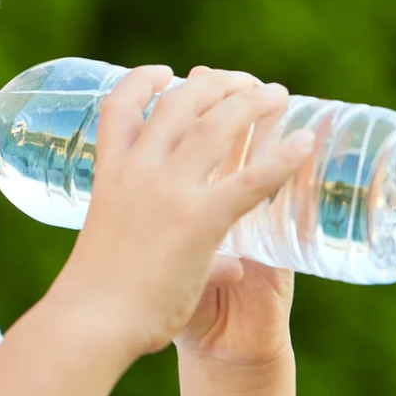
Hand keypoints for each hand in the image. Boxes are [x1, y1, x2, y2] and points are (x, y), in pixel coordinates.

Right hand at [44, 65, 315, 369]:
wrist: (90, 322)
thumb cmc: (96, 295)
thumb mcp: (119, 248)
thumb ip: (177, 251)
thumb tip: (231, 267)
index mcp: (109, 173)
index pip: (119, 106)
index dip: (142, 80)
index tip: (165, 73)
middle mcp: (137, 171)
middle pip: (179, 103)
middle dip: (215, 83)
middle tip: (242, 82)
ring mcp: (168, 192)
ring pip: (217, 126)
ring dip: (251, 102)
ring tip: (276, 93)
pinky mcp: (199, 221)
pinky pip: (251, 179)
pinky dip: (282, 157)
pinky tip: (305, 144)